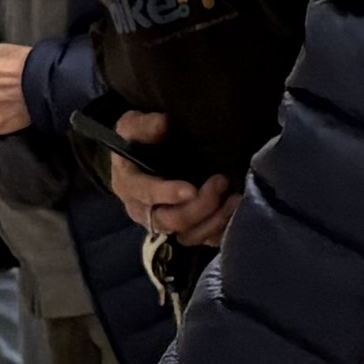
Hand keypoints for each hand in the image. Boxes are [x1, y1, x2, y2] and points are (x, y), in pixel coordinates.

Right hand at [107, 117, 236, 249]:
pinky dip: (220, 229)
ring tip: (234, 199)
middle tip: (220, 181)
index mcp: (129, 186)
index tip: (191, 189)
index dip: (167, 195)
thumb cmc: (138, 141)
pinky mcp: (184, 230)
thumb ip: (143, 125)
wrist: (142, 157)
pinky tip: (235, 211)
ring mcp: (165, 224)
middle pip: (169, 221)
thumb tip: (163, 123)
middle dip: (197, 207)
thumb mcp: (132, 126)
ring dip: (213, 221)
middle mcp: (143, 211)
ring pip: (188, 236)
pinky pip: (203, 239)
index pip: (145, 195)